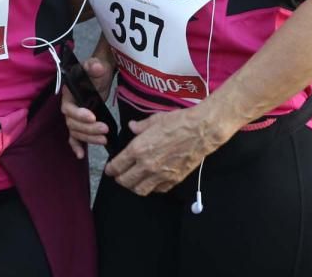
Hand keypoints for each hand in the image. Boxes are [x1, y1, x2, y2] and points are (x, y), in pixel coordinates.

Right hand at [60, 50, 114, 158]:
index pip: (69, 108)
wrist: (101, 74)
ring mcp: (75, 117)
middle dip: (88, 129)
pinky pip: (74, 137)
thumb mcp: (96, 65)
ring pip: (76, 132)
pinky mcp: (81, 123)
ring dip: (89, 138)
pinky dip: (77, 146)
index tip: (92, 116)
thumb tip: (95, 66)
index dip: (79, 114)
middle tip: (104, 129)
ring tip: (104, 139)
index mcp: (68, 94)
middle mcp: (69, 107)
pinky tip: (81, 155)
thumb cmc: (96, 69)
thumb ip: (94, 66)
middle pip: (73, 123)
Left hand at [104, 105, 225, 194]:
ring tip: (134, 181)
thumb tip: (132, 127)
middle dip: (119, 179)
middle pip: (125, 181)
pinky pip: (158, 190)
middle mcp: (147, 165)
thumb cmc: (178, 122)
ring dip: (134, 187)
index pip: (117, 165)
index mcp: (138, 149)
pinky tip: (152, 181)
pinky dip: (152, 188)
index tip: (110, 170)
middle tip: (119, 176)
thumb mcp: (154, 120)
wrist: (201, 131)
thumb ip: (140, 127)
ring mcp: (160, 175)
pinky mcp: (174, 180)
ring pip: (140, 190)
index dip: (111, 169)